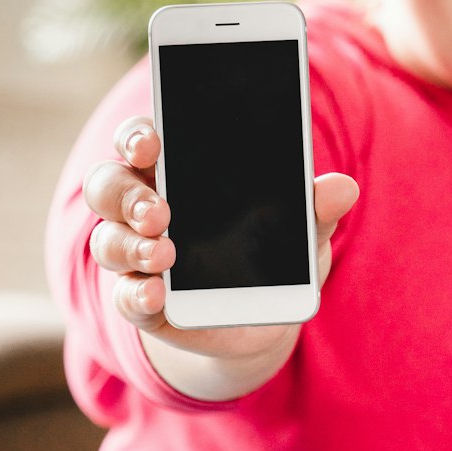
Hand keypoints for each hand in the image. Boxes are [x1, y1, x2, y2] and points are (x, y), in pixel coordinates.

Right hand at [82, 114, 359, 364]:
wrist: (268, 313)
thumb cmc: (274, 249)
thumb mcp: (300, 229)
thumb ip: (314, 208)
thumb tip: (343, 187)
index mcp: (174, 171)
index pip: (140, 140)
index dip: (137, 137)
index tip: (151, 142)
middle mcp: (141, 207)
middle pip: (109, 186)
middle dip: (127, 195)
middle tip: (159, 210)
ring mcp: (136, 256)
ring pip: (108, 241)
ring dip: (130, 246)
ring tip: (164, 255)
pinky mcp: (143, 303)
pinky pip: (125, 297)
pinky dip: (136, 296)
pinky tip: (156, 296)